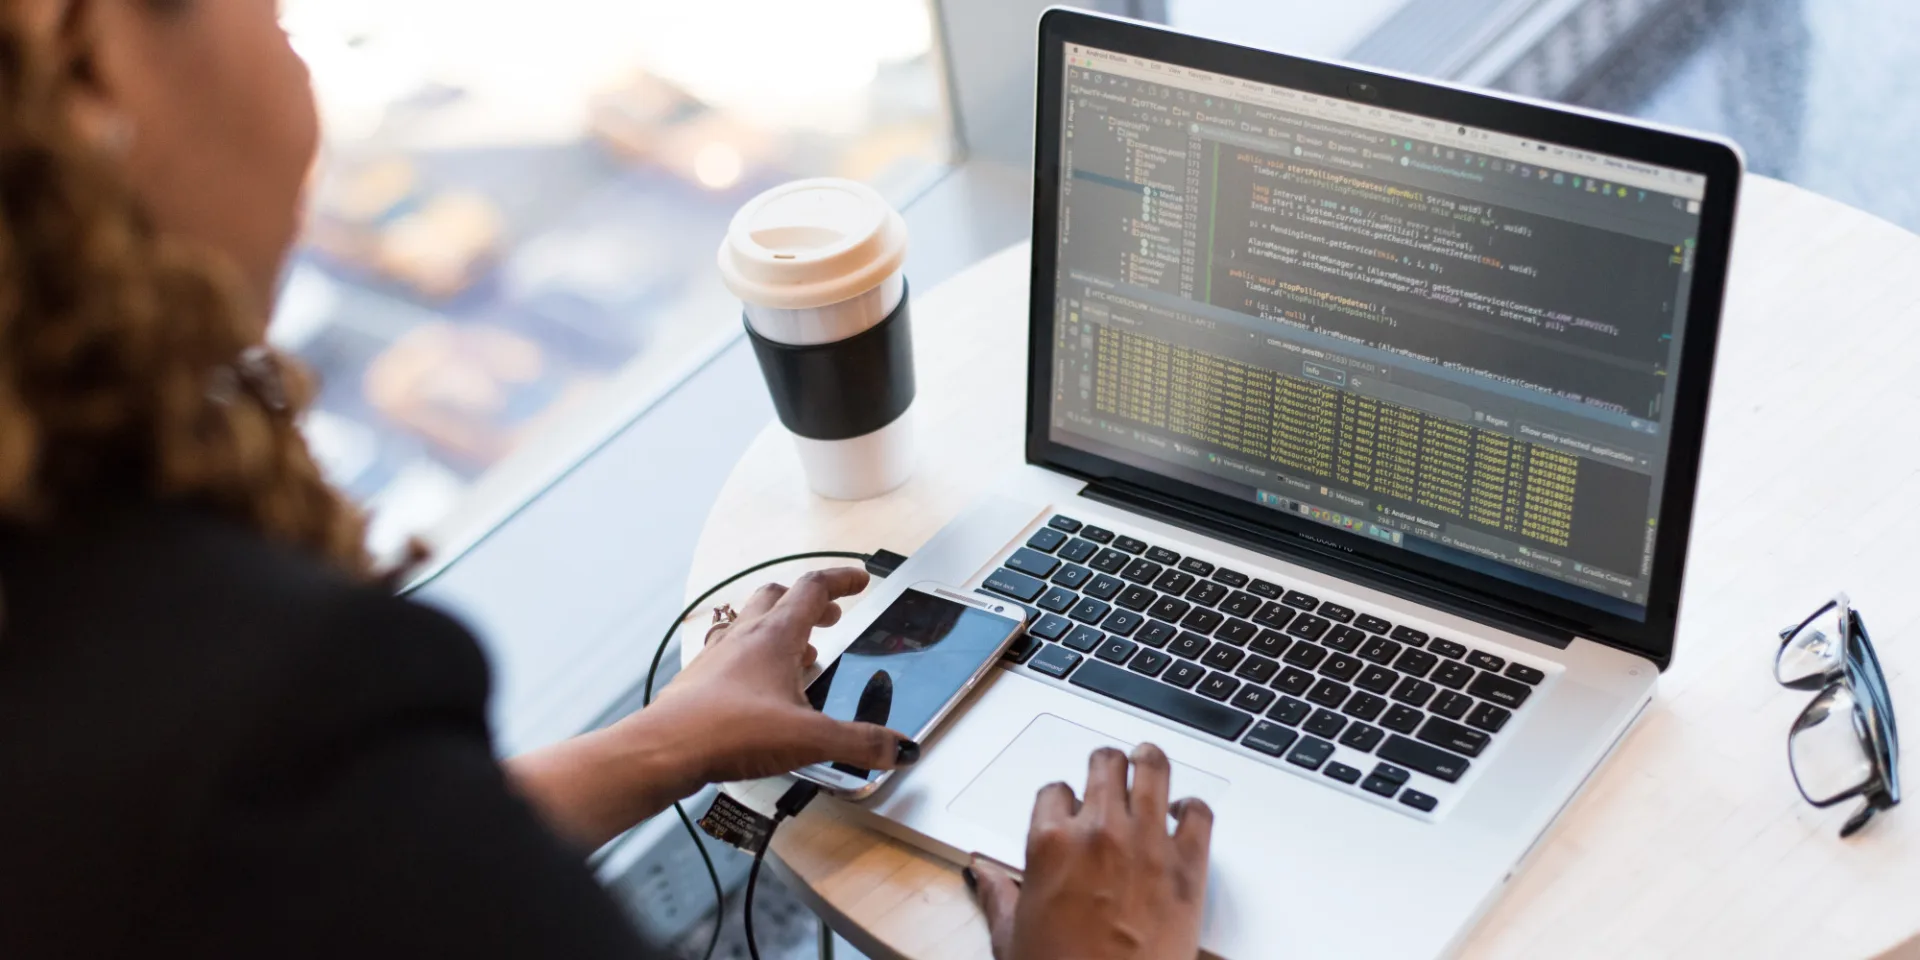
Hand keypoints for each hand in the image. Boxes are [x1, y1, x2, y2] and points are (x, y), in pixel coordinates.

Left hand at [646, 567, 918, 785]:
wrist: (665, 749)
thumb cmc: (730, 731)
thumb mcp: (810, 739)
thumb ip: (860, 743)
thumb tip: (899, 748)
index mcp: (775, 635)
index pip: (814, 588)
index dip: (841, 580)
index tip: (860, 580)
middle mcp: (744, 637)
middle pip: (777, 596)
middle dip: (808, 602)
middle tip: (830, 616)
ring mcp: (718, 656)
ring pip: (750, 622)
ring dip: (779, 628)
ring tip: (801, 654)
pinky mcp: (701, 681)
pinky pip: (730, 653)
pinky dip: (752, 658)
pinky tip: (761, 688)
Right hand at [968, 745, 1212, 959]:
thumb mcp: (1013, 935)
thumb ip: (997, 894)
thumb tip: (980, 874)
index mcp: (1051, 842)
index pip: (1055, 790)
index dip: (1063, 799)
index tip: (1069, 809)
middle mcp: (1099, 832)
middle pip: (1105, 764)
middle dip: (1105, 766)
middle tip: (1109, 771)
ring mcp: (1147, 843)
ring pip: (1152, 769)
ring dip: (1148, 762)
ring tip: (1147, 761)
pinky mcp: (1188, 866)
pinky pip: (1198, 813)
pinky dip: (1192, 807)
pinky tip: (1184, 812)